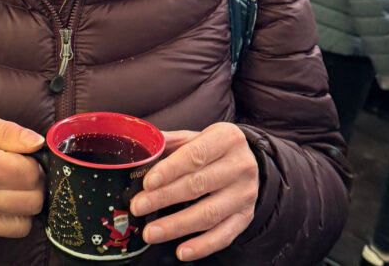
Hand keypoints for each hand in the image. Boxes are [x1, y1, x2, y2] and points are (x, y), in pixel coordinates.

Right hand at [0, 104, 43, 237]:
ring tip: (15, 182)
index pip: (27, 174)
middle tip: (24, 167)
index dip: (35, 161)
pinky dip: (14, 214)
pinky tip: (2, 195)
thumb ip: (6, 130)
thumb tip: (37, 142)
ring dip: (28, 202)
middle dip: (37, 182)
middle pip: (31, 201)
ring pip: (23, 222)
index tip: (27, 153)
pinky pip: (6, 230)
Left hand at [129, 123, 258, 261]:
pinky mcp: (245, 217)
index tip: (148, 183)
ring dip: (176, 225)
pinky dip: (201, 246)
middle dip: (164, 197)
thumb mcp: (197, 136)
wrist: (250, 162)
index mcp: (227, 138)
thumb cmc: (215, 149)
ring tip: (151, 232)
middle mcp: (240, 165)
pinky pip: (223, 236)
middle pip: (198, 185)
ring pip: (208, 213)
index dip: (170, 170)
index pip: (195, 154)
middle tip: (138, 206)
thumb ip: (171, 142)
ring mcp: (244, 194)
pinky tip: (181, 251)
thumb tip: (143, 148)